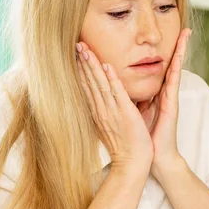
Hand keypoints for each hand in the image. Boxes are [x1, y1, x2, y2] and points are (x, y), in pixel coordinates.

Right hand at [76, 42, 152, 172]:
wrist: (133, 163)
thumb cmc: (125, 146)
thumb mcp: (111, 126)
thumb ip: (106, 112)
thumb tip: (102, 102)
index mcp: (98, 113)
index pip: (87, 88)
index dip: (81, 71)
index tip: (76, 55)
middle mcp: (102, 110)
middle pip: (89, 82)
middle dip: (83, 63)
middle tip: (77, 44)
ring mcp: (112, 111)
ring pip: (99, 84)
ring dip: (93, 66)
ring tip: (86, 49)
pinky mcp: (125, 113)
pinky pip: (116, 93)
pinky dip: (111, 79)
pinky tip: (107, 66)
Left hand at [139, 28, 190, 179]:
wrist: (153, 156)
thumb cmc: (144, 136)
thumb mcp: (137, 112)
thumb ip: (135, 98)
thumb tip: (123, 87)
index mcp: (155, 93)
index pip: (159, 67)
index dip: (163, 52)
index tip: (166, 36)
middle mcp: (164, 93)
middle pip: (171, 64)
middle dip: (178, 46)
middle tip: (185, 28)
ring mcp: (170, 98)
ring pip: (175, 69)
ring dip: (181, 51)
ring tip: (187, 35)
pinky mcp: (171, 105)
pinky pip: (173, 82)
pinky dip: (175, 69)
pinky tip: (177, 57)